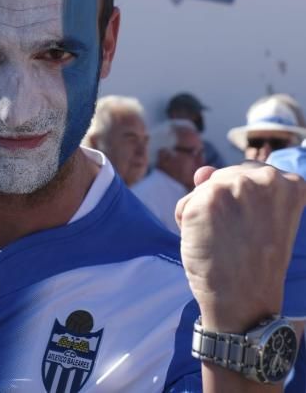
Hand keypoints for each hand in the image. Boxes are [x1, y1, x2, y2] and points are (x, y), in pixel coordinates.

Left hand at [175, 161, 305, 331]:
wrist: (242, 304)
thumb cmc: (253, 264)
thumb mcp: (258, 217)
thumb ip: (235, 186)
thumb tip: (201, 171)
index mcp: (290, 184)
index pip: (252, 173)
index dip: (244, 202)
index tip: (254, 227)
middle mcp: (266, 179)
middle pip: (226, 176)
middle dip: (222, 202)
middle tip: (237, 237)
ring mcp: (235, 187)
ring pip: (204, 188)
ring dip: (203, 212)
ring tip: (221, 241)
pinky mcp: (207, 199)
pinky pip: (186, 204)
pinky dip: (186, 223)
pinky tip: (203, 243)